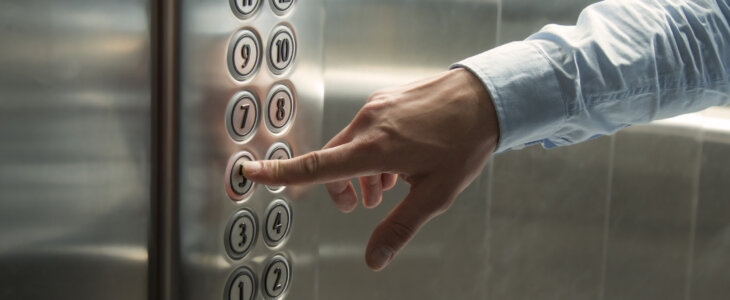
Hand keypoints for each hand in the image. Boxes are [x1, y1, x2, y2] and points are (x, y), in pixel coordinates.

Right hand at [243, 68, 499, 270]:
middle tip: (360, 206)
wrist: (484, 96)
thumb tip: (374, 259)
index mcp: (375, 148)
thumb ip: (399, 227)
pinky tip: (396, 164)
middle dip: (338, 186)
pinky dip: (369, 151)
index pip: (317, 165)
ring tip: (385, 189)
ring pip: (349, 145)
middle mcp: (369, 124)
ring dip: (358, 170)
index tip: (251, 172)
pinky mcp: (385, 99)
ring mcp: (376, 108)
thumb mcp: (434, 195)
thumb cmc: (463, 144)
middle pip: (332, 161)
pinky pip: (365, 129)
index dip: (280, 172)